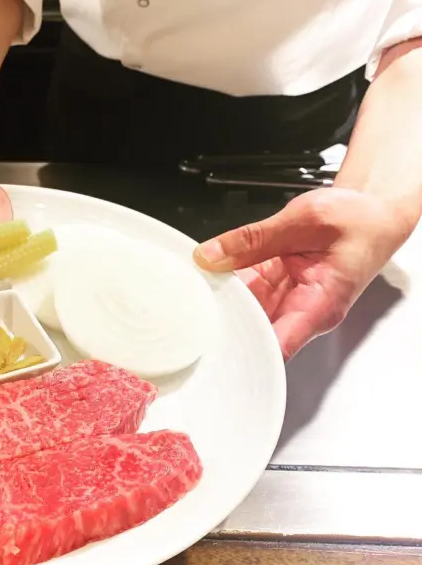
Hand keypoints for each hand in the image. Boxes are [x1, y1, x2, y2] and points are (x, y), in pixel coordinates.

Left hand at [193, 188, 410, 359]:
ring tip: (195, 289)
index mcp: (319, 306)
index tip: (215, 348)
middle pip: (252, 331)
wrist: (372, 211)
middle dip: (222, 322)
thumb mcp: (305, 220)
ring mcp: (287, 300)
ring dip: (220, 301)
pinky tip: (208, 276)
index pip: (277, 347)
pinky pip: (244, 291)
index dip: (245, 352)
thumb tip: (211, 255)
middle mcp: (302, 311)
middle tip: (191, 311)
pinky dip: (226, 283)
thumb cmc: (359, 220)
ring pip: (243, 311)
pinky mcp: (276, 287)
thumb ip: (255, 238)